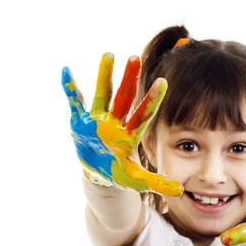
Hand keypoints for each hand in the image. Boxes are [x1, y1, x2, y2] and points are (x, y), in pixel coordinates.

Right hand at [61, 53, 182, 195]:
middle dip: (129, 79)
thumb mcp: (138, 180)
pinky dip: (70, 88)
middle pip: (124, 98)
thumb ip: (157, 183)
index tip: (163, 82)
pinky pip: (75, 103)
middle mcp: (115, 123)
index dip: (151, 100)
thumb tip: (179, 190)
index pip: (143, 115)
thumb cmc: (121, 173)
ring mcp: (98, 121)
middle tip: (135, 58)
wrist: (100, 174)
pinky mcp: (80, 122)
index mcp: (129, 135)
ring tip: (109, 54)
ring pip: (102, 94)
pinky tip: (66, 71)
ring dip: (104, 75)